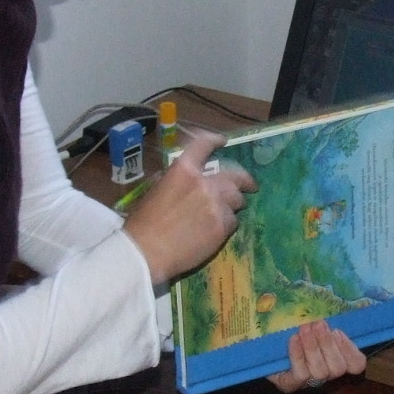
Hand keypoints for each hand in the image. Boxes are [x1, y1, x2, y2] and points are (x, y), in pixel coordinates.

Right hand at [122, 132, 255, 282]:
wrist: (146, 252)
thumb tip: (188, 178)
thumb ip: (176, 179)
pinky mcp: (222, 226)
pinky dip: (227, 223)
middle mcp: (205, 183)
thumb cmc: (143, 223)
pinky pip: (233, 221)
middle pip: (235, 175)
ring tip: (229, 211)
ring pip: (237, 199)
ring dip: (233, 204)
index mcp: (184, 169)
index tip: (223, 142)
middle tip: (250, 185)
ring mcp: (216, 205)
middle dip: (245, 180)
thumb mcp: (155, 190)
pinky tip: (215, 231)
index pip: (204, 145)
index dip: (215, 141)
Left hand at [268, 321, 367, 393]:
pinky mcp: (290, 385)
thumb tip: (328, 308)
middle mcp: (326, 375)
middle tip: (317, 324)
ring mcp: (308, 383)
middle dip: (328, 344)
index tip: (337, 331)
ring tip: (304, 328)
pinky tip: (293, 339)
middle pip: (338, 368)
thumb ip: (323, 322)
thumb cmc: (290, 334)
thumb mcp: (310, 327)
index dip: (351, 349)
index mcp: (336, 360)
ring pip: (320, 372)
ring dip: (313, 347)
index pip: (356, 364)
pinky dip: (298, 354)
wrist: (262, 350)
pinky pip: (300, 374)